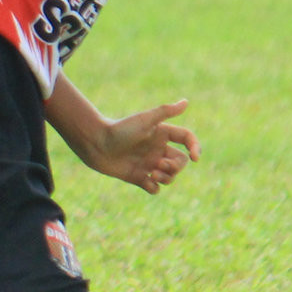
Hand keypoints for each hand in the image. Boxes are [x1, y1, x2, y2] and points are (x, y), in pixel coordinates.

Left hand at [73, 99, 198, 193]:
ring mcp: (148, 164)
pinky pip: (154, 188)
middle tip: (160, 163)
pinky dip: (154, 188)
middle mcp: (157, 149)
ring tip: (153, 174)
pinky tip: (147, 182)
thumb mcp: (145, 120)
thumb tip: (186, 102)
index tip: (195, 158)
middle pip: (180, 162)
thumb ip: (165, 111)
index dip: (195, 147)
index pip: (187, 140)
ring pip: (170, 176)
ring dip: (167, 178)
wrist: (95, 143)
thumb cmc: (120, 129)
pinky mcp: (138, 177)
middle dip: (176, 166)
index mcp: (162, 135)